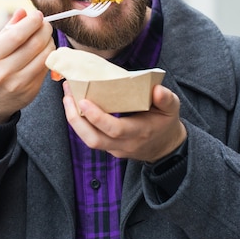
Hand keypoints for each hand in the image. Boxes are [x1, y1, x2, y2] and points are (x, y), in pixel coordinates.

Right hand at [0, 9, 54, 122]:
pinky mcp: (31, 92)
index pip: (17, 35)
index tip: (37, 15)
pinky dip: (49, 56)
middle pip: (35, 44)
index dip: (32, 22)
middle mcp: (3, 72)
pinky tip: (44, 52)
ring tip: (45, 37)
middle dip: (45, 29)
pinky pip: (46, 68)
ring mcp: (19, 84)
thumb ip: (7, 30)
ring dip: (50, 42)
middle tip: (45, 24)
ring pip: (46, 56)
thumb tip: (24, 12)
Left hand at [62, 82, 186, 161]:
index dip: (97, 117)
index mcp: (140, 132)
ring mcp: (115, 149)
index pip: (114, 129)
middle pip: (93, 139)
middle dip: (75, 118)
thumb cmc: (166, 123)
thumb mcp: (172, 108)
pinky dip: (80, 122)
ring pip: (88, 139)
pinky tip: (74, 104)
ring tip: (67, 96)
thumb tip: (157, 90)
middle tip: (67, 95)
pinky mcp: (108, 148)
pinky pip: (90, 137)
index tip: (83, 100)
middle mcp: (124, 144)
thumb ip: (166, 99)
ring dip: (74, 119)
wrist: (165, 147)